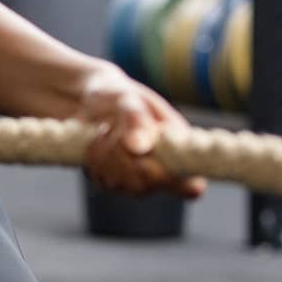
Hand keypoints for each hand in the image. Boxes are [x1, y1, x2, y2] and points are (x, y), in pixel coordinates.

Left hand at [78, 65, 205, 198]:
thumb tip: (138, 148)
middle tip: (112, 130)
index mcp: (179, 147)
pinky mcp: (115, 180)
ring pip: (123, 185)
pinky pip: (104, 182)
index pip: (191, 184)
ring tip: (106, 129)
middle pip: (147, 186)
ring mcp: (139, 177)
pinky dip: (95, 162)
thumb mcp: (127, 99)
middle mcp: (163, 167)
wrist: (90, 98)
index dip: (170, 181)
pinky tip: (96, 141)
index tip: (143, 162)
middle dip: (124, 160)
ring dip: (106, 157)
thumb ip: (136, 119)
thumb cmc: (118, 94)